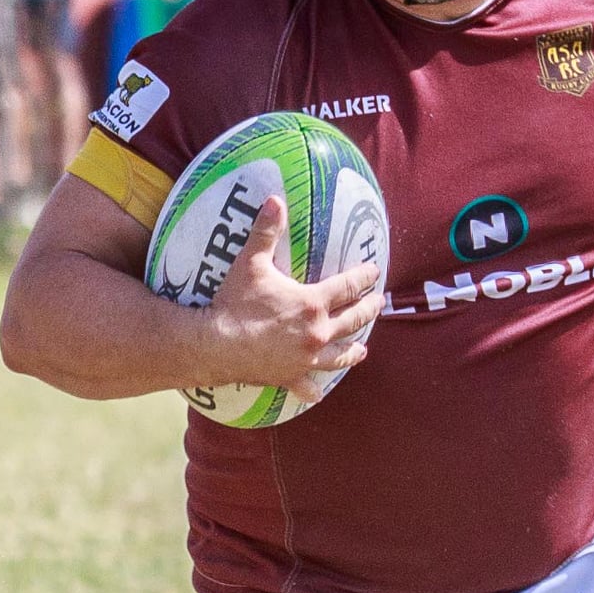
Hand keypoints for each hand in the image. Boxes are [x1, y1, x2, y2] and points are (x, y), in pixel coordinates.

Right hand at [201, 195, 382, 402]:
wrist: (215, 345)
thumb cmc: (235, 303)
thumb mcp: (251, 263)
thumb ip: (266, 231)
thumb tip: (275, 199)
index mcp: (313, 304)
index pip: (348, 287)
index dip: (364, 277)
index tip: (374, 272)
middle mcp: (317, 334)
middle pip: (353, 321)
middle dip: (368, 310)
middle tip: (378, 304)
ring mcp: (305, 359)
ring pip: (339, 356)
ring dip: (353, 351)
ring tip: (362, 350)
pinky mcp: (289, 377)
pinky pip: (306, 386)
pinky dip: (313, 390)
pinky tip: (317, 393)